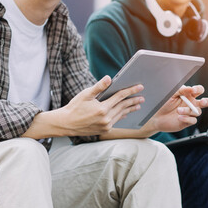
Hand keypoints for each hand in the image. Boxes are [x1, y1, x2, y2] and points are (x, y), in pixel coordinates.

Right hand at [26, 76, 144, 137]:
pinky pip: (116, 121)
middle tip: (142, 96)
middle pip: (123, 106)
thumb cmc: (74, 107)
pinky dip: (122, 115)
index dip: (131, 90)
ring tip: (138, 104)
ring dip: (130, 109)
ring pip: (121, 114)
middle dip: (134, 100)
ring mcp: (106, 125)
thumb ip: (99, 87)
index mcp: (102, 109)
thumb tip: (109, 78)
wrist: (65, 124)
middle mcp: (106, 118)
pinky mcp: (104, 130)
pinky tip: (126, 112)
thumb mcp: (85, 94)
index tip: (140, 86)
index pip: (120, 97)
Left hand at [143, 85, 207, 133]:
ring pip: (197, 111)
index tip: (193, 90)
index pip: (199, 90)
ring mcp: (190, 113)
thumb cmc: (163, 103)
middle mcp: (192, 103)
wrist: (156, 116)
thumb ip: (181, 90)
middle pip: (207, 102)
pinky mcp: (188, 122)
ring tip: (178, 110)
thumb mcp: (171, 94)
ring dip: (188, 110)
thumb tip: (191, 89)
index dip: (199, 89)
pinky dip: (187, 118)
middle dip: (207, 101)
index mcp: (189, 95)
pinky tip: (179, 117)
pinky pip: (193, 120)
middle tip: (202, 102)